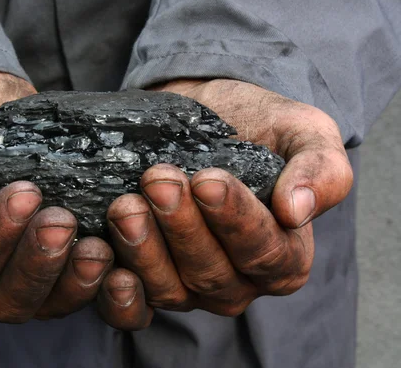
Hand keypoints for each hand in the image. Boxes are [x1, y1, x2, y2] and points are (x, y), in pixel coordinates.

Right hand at [0, 69, 112, 321]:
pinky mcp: (47, 261)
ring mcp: (10, 272)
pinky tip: (114, 253)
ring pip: (43, 304)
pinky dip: (95, 280)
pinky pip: (72, 289)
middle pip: (5, 300)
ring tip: (97, 246)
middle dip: (37, 264)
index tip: (24, 194)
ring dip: (73, 280)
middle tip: (63, 219)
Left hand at [96, 79, 352, 329]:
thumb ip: (320, 169)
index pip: (265, 254)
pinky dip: (116, 293)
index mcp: (283, 255)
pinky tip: (102, 259)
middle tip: (159, 180)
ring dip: (144, 250)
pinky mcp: (147, 279)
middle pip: (212, 276)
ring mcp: (189, 286)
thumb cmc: (257, 126)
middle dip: (182, 228)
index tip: (208, 181)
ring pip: (170, 290)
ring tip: (126, 205)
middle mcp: (238, 281)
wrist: (204, 115)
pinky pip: (132, 307)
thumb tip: (297, 210)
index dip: (236, 221)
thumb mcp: (303, 132)